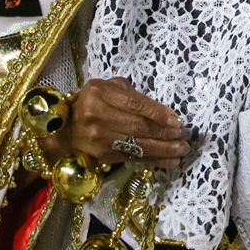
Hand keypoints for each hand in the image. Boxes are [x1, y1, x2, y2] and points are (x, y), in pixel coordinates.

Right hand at [41, 77, 188, 169]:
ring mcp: (99, 138)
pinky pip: (133, 157)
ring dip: (164, 150)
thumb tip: (161, 111)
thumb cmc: (91, 102)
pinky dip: (154, 160)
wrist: (64, 128)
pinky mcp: (103, 155)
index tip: (178, 120)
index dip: (159, 114)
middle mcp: (97, 115)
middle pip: (139, 126)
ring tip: (182, 150)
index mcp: (100, 92)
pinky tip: (169, 161)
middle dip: (166, 133)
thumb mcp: (107, 88)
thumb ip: (130, 94)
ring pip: (139, 145)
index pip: (136, 105)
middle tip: (185, 137)